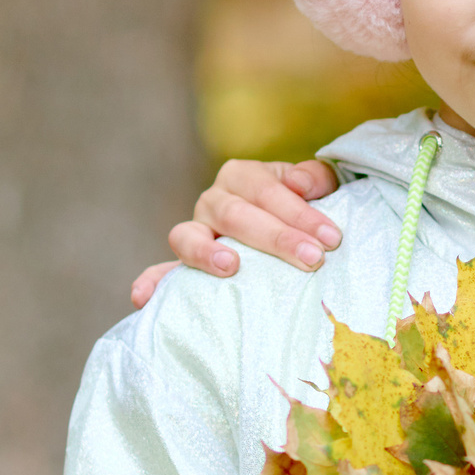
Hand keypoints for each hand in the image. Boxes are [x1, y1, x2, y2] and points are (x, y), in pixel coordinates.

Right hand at [130, 158, 341, 307]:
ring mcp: (194, 232)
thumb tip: (302, 184)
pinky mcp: (184, 265)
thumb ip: (316, 179)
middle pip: (236, 215)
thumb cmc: (302, 209)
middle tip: (312, 259)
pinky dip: (151, 283)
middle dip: (276, 237)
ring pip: (189, 236)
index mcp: (242, 176)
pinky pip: (162, 272)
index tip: (331, 238)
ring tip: (231, 266)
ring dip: (207, 252)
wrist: (284, 228)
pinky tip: (143, 299)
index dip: (300, 213)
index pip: (267, 189)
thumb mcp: (315, 187)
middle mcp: (213, 201)